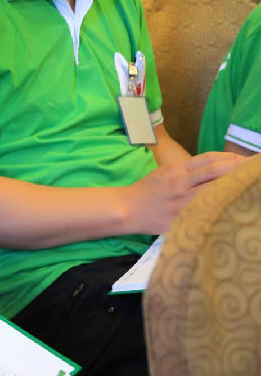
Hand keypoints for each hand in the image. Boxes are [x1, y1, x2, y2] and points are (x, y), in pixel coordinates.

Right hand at [127, 151, 243, 233]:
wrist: (127, 209)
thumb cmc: (145, 191)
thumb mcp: (162, 173)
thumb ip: (184, 171)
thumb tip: (210, 169)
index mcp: (176, 170)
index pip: (207, 159)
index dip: (228, 158)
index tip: (243, 160)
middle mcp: (181, 183)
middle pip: (215, 172)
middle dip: (237, 169)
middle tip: (254, 168)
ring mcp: (181, 201)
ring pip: (213, 190)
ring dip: (233, 186)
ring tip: (248, 184)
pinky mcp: (181, 217)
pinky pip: (204, 211)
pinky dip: (220, 206)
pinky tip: (232, 206)